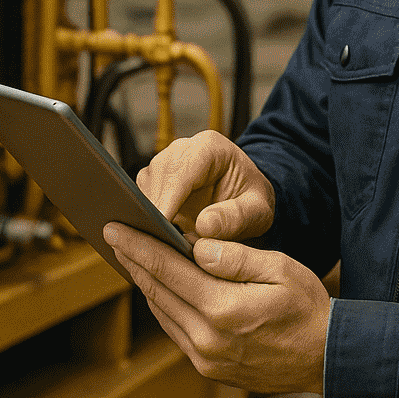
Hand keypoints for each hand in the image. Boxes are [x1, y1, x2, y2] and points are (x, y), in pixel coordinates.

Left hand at [103, 221, 329, 394]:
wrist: (326, 359)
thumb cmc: (307, 308)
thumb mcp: (280, 269)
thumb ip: (234, 257)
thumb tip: (196, 245)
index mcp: (223, 309)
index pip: (167, 269)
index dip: (137, 246)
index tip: (114, 227)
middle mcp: (207, 338)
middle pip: (157, 291)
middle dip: (134, 260)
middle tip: (116, 235)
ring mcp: (206, 357)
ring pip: (162, 312)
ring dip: (146, 283)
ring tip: (133, 257)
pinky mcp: (208, 368)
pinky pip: (175, 330)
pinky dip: (164, 305)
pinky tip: (161, 287)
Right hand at [136, 130, 274, 243]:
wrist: (244, 195)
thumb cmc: (252, 200)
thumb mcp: (258, 210)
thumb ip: (237, 217)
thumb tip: (204, 226)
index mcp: (209, 148)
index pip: (182, 171)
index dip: (168, 200)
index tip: (160, 229)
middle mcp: (181, 150)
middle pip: (157, 179)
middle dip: (155, 213)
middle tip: (158, 247)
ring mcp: (164, 165)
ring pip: (143, 190)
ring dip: (146, 218)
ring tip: (156, 249)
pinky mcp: (153, 182)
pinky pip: (139, 201)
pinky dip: (144, 221)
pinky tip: (153, 243)